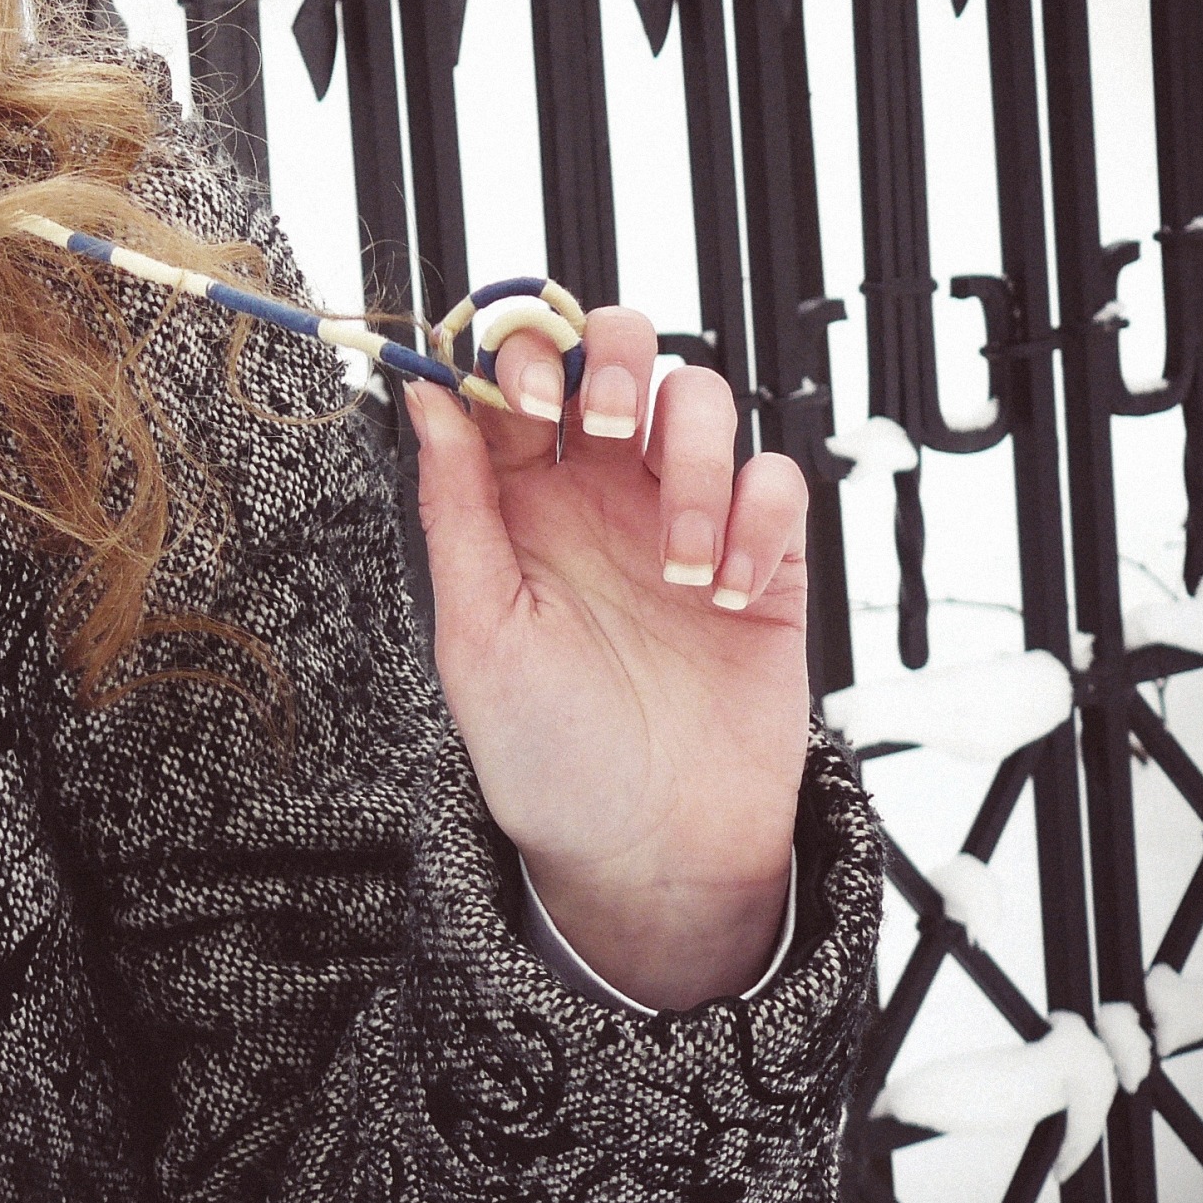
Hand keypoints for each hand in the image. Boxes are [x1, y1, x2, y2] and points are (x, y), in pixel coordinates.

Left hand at [402, 306, 811, 1008]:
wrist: (648, 848)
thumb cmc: (547, 753)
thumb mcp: (477, 632)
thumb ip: (456, 508)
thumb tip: (424, 399)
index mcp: (518, 503)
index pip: (520, 378)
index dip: (523, 358)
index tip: (526, 396)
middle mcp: (599, 495)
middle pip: (620, 354)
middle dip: (617, 364)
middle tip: (607, 429)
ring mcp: (682, 518)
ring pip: (701, 402)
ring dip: (694, 460)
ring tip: (676, 566)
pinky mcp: (761, 560)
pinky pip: (777, 481)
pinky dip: (759, 520)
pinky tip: (726, 593)